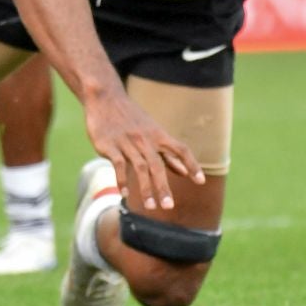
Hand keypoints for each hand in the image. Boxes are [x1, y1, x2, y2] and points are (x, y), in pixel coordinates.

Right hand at [82, 90, 204, 213]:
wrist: (105, 98)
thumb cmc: (131, 118)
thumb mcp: (153, 132)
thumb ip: (168, 154)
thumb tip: (184, 172)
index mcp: (158, 135)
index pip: (180, 149)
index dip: (192, 164)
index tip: (201, 181)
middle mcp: (144, 139)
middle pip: (157, 165)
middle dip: (163, 186)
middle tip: (168, 207)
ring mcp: (127, 142)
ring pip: (139, 167)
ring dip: (145, 188)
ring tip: (150, 207)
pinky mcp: (109, 145)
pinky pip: (118, 164)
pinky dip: (122, 180)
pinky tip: (125, 194)